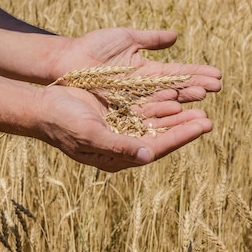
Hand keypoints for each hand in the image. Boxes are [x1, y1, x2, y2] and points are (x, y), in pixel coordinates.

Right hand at [35, 85, 212, 171]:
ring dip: (175, 113)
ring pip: (155, 121)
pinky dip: (160, 102)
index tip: (205, 124)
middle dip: (185, 126)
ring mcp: (121, 128)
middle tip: (208, 117)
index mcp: (119, 156)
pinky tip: (174, 95)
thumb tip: (149, 154)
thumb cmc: (63, 123)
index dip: (183, 135)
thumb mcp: (91, 134)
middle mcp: (124, 144)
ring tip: (198, 104)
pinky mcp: (117, 113)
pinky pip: (144, 108)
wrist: (42, 107)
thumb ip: (119, 145)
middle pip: (162, 135)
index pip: (159, 147)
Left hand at [53, 28, 221, 102]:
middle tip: (218, 88)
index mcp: (148, 71)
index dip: (197, 74)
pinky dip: (161, 111)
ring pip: (164, 102)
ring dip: (184, 101)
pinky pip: (144, 111)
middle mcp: (145, 88)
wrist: (66, 60)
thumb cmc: (93, 47)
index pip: (179, 74)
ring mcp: (133, 99)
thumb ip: (151, 39)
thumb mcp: (126, 38)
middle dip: (196, 88)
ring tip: (203, 98)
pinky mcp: (121, 109)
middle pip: (176, 90)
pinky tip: (177, 109)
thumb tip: (176, 35)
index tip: (218, 75)